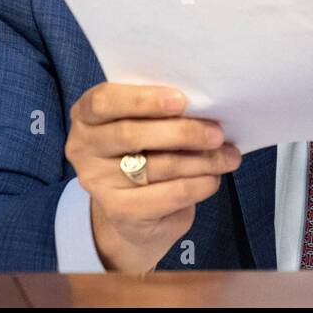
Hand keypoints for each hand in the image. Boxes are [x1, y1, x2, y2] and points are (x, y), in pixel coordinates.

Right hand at [65, 82, 240, 274]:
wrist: (133, 213)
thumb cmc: (146, 151)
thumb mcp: (145, 124)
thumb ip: (162, 111)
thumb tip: (205, 107)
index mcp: (87, 115)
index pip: (104, 101)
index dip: (142, 99)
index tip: (181, 100)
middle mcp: (84, 147)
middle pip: (132, 134)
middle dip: (183, 132)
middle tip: (217, 133)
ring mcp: (98, 182)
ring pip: (157, 165)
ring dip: (201, 160)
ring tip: (228, 156)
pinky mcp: (119, 212)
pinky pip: (167, 195)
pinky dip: (197, 185)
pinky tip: (213, 179)